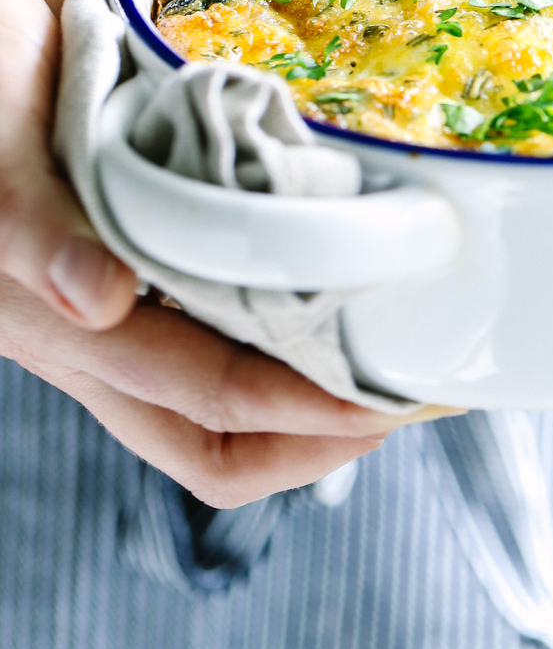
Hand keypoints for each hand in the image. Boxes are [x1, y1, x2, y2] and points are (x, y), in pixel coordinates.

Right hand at [0, 0, 449, 507]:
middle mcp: (97, 318)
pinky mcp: (151, 228)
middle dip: (323, 429)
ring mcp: (128, 279)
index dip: (300, 417)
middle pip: (221, 428)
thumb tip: (97, 302)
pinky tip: (351, 258)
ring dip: (314, 373)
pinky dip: (294, 290)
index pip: (202, 406)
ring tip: (399, 336)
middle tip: (416, 386)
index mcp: (56, 319)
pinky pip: (230, 290)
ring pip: (232, 370)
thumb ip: (26, 218)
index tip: (391, 398)